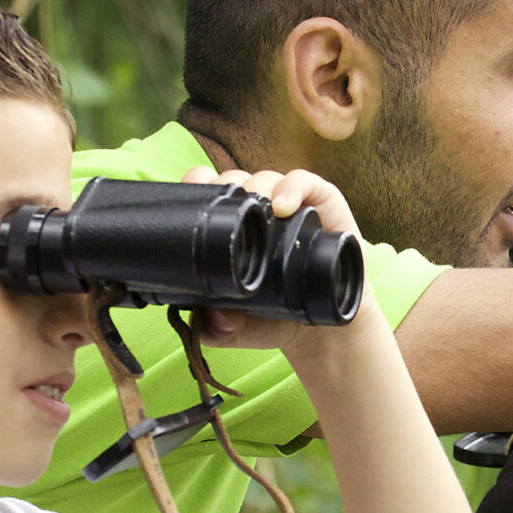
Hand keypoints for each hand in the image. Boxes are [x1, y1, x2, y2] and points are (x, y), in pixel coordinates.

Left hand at [179, 164, 371, 354]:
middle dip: (224, 185)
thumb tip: (211, 316)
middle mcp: (259, 213)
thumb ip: (212, 327)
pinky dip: (293, 188)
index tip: (189, 199)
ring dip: (256, 186)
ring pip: (266, 178)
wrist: (321, 334)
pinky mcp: (323, 204)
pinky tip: (283, 206)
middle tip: (221, 205)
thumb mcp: (233, 331)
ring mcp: (290, 207)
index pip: (208, 194)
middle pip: (234, 180)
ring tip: (255, 206)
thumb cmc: (273, 321)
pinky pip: (307, 183)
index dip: (197, 186)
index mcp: (231, 230)